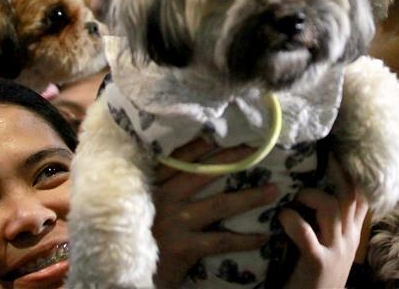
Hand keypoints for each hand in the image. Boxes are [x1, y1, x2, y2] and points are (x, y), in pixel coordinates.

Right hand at [152, 138, 278, 287]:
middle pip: (207, 172)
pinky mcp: (183, 246)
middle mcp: (164, 196)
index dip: (207, 141)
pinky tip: (263, 236)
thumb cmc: (140, 230)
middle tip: (261, 149)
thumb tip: (194, 154)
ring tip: (274, 190)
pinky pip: (222, 240)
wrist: (124, 270)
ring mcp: (175, 222)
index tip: (230, 128)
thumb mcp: (144, 199)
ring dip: (250, 197)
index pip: (182, 155)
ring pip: (220, 204)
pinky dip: (245, 239)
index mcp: (154, 182)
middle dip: (236, 159)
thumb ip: (163, 180)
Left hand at [280, 157, 368, 288]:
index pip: (362, 197)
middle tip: (324, 156)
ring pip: (332, 207)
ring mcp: (336, 250)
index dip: (355, 172)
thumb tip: (315, 188)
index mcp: (353, 234)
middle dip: (338, 172)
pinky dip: (291, 221)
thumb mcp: (332, 247)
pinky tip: (282, 218)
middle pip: (351, 195)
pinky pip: (306, 233)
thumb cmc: (316, 276)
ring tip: (295, 197)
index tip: (342, 152)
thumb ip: (330, 223)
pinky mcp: (317, 262)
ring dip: (311, 195)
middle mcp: (349, 239)